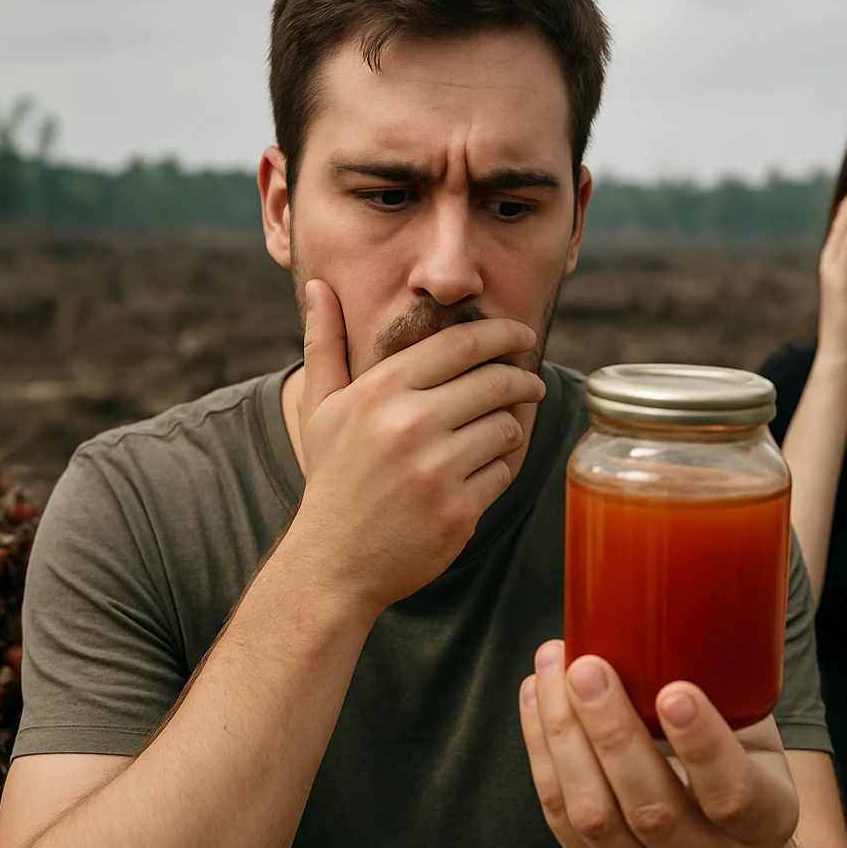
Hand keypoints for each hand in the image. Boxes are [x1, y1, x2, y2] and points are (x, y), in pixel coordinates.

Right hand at [287, 279, 546, 615]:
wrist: (333, 562)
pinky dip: (500, 470)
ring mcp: (436, 471)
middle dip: (521, 380)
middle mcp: (409, 425)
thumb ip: (323, 343)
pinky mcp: (458, 511)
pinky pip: (504, 473)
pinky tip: (482, 471)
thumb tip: (317, 284)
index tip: (522, 335)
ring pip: (507, 428)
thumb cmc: (332, 478)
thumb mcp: (320, 408)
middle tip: (529, 383)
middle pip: (495, 382)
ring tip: (497, 431)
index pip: (461, 345)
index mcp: (381, 391)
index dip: (502, 334)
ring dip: (510, 427)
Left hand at [520, 641, 799, 847]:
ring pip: (594, 815)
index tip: (674, 692)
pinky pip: (559, 816)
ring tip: (553, 670)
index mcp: (763, 825)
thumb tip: (687, 595)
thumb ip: (729, 692)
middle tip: (588, 668)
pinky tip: (537, 698)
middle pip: (650, 808)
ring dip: (564, 736)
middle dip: (611, 732)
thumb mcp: (757, 743)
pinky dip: (543, 751)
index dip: (702, 746)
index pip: (732, 795)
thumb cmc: (740, 777)